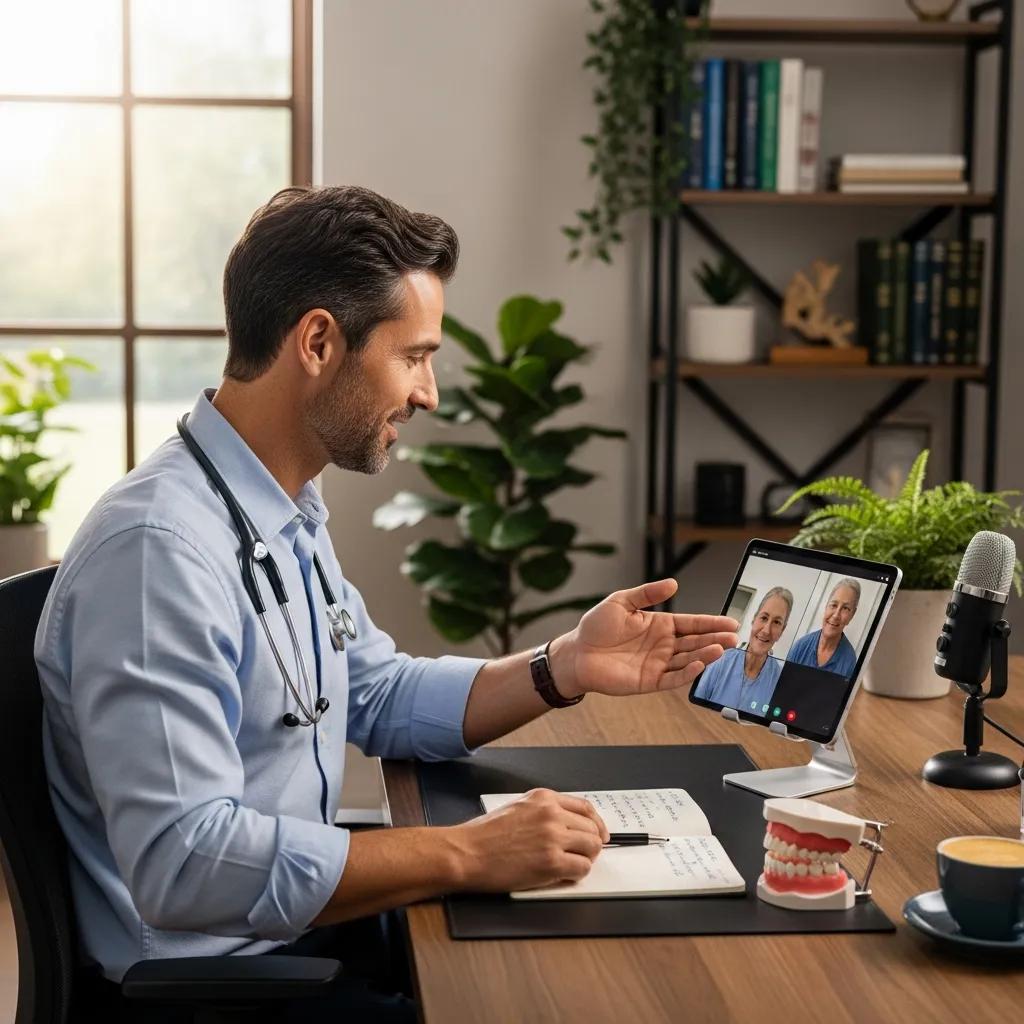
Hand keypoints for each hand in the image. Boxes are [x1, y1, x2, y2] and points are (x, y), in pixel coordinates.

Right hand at [445, 789, 609, 892]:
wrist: (466, 853)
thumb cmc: (484, 835)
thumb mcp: (518, 807)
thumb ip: (544, 811)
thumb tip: (569, 824)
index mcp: (544, 798)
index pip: (585, 807)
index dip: (596, 823)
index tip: (599, 833)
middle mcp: (551, 814)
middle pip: (592, 828)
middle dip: (591, 844)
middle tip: (583, 854)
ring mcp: (552, 838)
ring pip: (592, 848)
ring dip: (585, 858)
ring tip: (571, 865)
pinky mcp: (551, 862)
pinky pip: (582, 868)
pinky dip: (577, 873)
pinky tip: (564, 874)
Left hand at [552, 578, 738, 697]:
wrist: (576, 653)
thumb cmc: (595, 627)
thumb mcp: (621, 601)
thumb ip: (647, 594)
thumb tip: (673, 583)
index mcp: (659, 625)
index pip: (691, 624)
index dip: (711, 623)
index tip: (730, 621)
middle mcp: (662, 645)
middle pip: (695, 642)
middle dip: (715, 639)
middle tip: (733, 636)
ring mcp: (658, 664)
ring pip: (688, 660)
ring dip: (705, 655)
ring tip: (721, 648)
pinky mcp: (649, 681)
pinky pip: (673, 678)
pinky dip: (687, 673)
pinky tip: (700, 664)